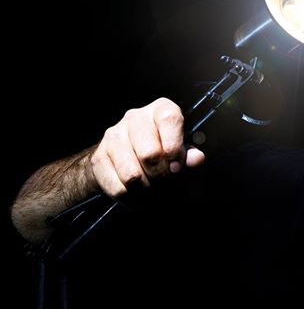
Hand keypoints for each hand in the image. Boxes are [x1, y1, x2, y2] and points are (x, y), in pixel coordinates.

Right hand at [89, 98, 204, 199]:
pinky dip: (133, 201)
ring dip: (148, 193)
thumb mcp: (184, 153)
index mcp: (160, 109)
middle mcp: (135, 117)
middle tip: (168, 188)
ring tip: (156, 196)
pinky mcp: (99, 157)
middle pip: (149, 153)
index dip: (175, 148)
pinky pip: (118, 188)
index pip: (169, 119)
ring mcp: (114, 136)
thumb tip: (196, 159)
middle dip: (162, 177)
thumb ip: (191, 156)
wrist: (130, 162)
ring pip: (132, 175)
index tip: (177, 169)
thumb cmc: (165, 154)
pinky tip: (141, 200)